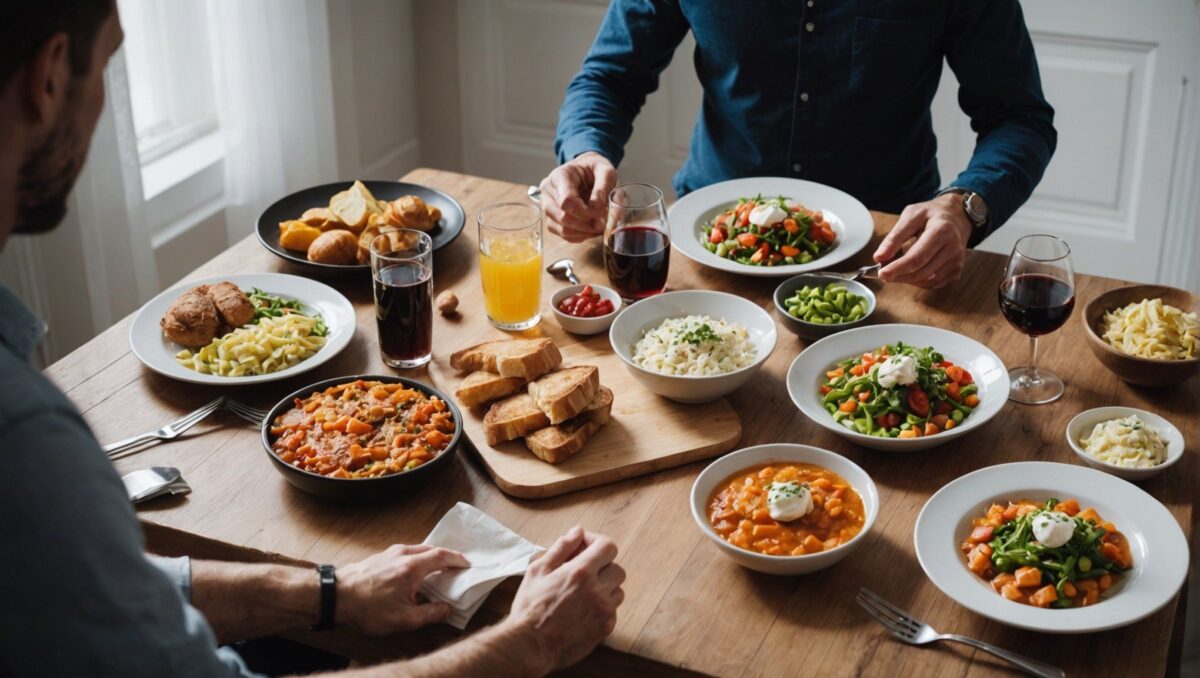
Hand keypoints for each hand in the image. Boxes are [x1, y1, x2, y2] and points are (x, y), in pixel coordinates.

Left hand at [337, 544, 468, 634]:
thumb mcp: (403, 619)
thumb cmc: (367, 608)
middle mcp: (402, 554)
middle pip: (431, 549)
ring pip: (417, 549)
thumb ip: (430, 614)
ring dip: (430, 557)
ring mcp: (389, 553)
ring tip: (437, 569)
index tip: (467, 564)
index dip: (457, 559)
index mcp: (412, 567)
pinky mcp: (379, 557)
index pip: (442, 556)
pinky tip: (413, 571)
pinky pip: (405, 552)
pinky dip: (417, 558)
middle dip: (446, 557)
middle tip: (456, 566)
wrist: (335, 597)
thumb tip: (448, 609)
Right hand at [506, 527, 624, 672]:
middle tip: (582, 571)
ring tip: (583, 592)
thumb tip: (577, 531)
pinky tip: (583, 610)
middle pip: (617, 568)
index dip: (597, 542)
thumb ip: (561, 548)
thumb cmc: (529, 608)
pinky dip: (603, 608)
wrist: (529, 646)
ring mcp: (604, 612)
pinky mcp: (605, 629)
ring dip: (605, 587)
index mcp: (581, 572)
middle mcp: (597, 590)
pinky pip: (614, 612)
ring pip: (618, 591)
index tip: (585, 547)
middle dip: (602, 566)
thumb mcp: (538, 571)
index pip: (608, 546)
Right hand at [539, 152, 618, 242]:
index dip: (585, 211)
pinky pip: (563, 234)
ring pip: (562, 228)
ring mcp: (547, 206)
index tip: (600, 213)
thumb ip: (603, 187)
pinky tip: (591, 229)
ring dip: (583, 232)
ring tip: (599, 226)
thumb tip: (597, 208)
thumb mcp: (604, 171)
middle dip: (585, 224)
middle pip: (562, 217)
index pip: (566, 200)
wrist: (585, 170)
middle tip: (603, 223)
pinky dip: (579, 236)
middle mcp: (548, 191)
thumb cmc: (594, 169)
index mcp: (560, 176)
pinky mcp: (551, 219)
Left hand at [873, 193, 973, 287]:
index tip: (881, 273)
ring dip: (907, 279)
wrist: (958, 216)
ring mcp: (957, 262)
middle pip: (921, 272)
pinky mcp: (956, 271)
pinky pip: (933, 284)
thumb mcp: (911, 216)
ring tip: (895, 269)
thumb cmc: (931, 214)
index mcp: (942, 231)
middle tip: (883, 273)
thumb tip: (879, 257)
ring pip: (926, 281)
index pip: (917, 257)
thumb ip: (895, 236)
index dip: (898, 268)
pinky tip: (910, 271)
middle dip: (899, 275)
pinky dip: (918, 281)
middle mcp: (953, 248)